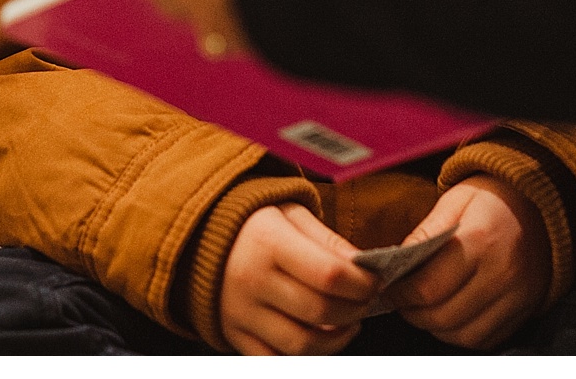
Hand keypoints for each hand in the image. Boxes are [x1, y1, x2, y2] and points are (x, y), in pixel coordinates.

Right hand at [220, 202, 379, 354]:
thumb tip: (364, 267)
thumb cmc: (256, 225)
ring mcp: (241, 313)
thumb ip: (328, 241)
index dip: (362, 283)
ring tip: (348, 322)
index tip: (375, 280)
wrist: (200, 240)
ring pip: (303, 345)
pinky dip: (307, 357)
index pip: (330, 274)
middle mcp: (251, 280)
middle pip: (321, 311)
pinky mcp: (234, 335)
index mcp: (268, 242)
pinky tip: (320, 337)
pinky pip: (277, 360)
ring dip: (337, 339)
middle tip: (366, 300)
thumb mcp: (291, 215)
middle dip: (356, 309)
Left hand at [387, 175, 548, 348]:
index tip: (386, 289)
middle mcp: (503, 274)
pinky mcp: (525, 311)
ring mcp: (517, 297)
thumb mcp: (455, 200)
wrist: (545, 204)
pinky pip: (485, 339)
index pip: (429, 287)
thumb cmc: (493, 198)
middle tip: (400, 300)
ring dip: (435, 327)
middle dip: (412, 313)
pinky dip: (460, 334)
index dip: (400, 294)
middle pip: (443, 316)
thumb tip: (392, 266)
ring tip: (423, 308)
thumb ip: (424, 234)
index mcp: (481, 240)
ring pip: (462, 335)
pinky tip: (450, 314)